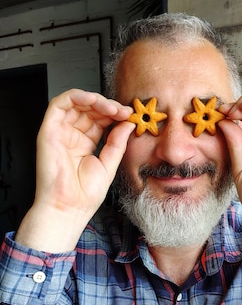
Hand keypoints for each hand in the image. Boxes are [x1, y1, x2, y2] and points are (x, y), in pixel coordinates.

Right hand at [16, 89, 134, 251]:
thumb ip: (118, 142)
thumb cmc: (84, 195)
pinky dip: (76, 96)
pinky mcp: (49, 130)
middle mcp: (72, 136)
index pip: (100, 120)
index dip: (115, 114)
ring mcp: (60, 132)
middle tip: (123, 112)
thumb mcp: (109, 164)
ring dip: (96, 100)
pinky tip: (93, 100)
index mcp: (85, 144)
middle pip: (89, 109)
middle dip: (108, 106)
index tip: (130, 116)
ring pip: (76, 103)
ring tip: (112, 108)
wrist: (69, 208)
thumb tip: (128, 123)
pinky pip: (59, 104)